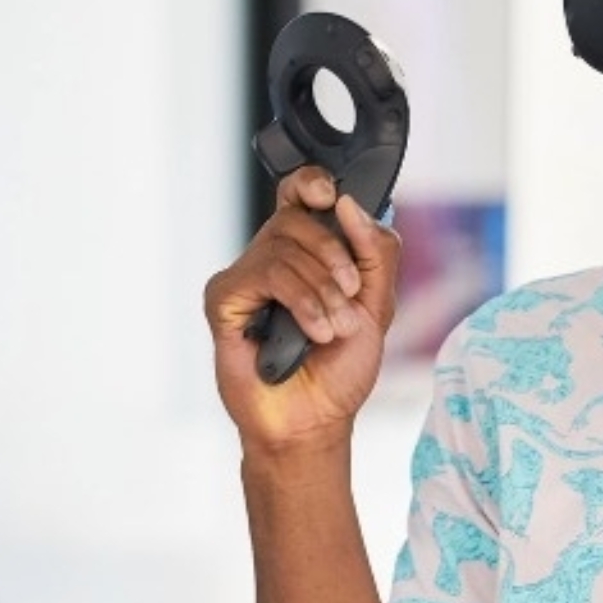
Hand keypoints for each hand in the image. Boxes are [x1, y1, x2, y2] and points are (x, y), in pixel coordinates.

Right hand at [203, 165, 401, 454]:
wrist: (314, 420)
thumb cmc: (339, 369)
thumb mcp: (378, 306)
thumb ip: (375, 252)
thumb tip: (348, 203)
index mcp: (305, 253)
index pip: (299, 194)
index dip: (312, 183)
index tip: (332, 197)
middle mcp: (270, 257)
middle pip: (298, 217)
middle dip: (335, 257)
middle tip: (351, 297)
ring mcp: (245, 277)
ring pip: (284, 246)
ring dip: (323, 290)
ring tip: (333, 328)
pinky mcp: (224, 298)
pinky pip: (266, 273)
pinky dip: (301, 301)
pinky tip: (313, 332)